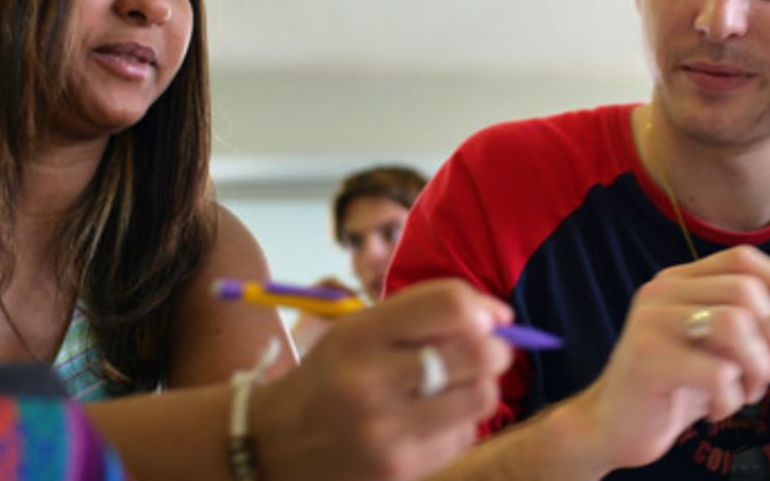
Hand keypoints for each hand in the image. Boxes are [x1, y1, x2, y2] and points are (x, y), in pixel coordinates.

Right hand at [253, 279, 514, 480]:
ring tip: (458, 389)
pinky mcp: (400, 470)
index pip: (448, 305)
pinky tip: (431, 423)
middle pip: (477, 353)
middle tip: (488, 353)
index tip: (492, 319)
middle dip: (496, 350)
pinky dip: (460, 425)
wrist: (272, 446)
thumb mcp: (356, 332)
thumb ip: (420, 316)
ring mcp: (386, 432)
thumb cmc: (329, 378)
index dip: (484, 309)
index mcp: (359, 334)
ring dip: (481, 388)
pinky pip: (463, 438)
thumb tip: (497, 318)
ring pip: (481, 398)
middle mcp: (371, 382)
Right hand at [564, 247, 769, 470]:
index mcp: (679, 281)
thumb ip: (757, 328)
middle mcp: (661, 292)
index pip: (743, 258)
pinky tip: (716, 411)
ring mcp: (650, 322)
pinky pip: (717, 371)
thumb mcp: (720, 351)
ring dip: (757, 367)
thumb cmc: (674, 387)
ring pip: (735, 323)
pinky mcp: (648, 359)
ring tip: (746, 393)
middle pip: (745, 290)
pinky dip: (731, 399)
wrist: (614, 426)